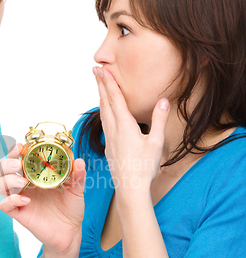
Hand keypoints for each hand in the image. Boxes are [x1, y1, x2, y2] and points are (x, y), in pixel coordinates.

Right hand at [0, 143, 85, 253]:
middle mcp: (23, 184)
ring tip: (22, 183)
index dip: (13, 151)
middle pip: (2, 169)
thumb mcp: (77, 189)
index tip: (19, 147)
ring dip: (7, 180)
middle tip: (18, 165)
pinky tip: (25, 201)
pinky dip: (11, 200)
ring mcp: (19, 198)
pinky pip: (4, 205)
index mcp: (34, 174)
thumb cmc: (70, 208)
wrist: (70, 231)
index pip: (16, 158)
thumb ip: (77, 175)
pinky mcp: (19, 213)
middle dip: (5, 163)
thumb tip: (79, 161)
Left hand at [94, 66, 169, 201]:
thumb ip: (159, 120)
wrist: (130, 188)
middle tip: (95, 70)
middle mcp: (113, 130)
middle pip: (104, 102)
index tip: (101, 69)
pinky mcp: (108, 146)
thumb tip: (163, 100)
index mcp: (125, 126)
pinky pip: (103, 123)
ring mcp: (109, 138)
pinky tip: (103, 112)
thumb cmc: (144, 168)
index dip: (108, 82)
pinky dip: (102, 111)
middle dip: (100, 84)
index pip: (115, 99)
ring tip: (98, 86)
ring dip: (100, 96)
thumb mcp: (156, 143)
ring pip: (102, 112)